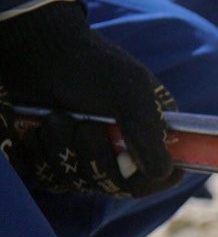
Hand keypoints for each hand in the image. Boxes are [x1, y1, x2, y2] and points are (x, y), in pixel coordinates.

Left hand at [0, 1, 181, 196]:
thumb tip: (162, 173)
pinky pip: (50, 179)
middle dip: (94, 157)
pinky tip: (37, 130)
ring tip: (55, 117)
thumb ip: (150, 134)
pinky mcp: (56, 158)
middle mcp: (124, 148)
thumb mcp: (130, 92)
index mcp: (152, 132)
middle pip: (117, 185)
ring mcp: (88, 155)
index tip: (129, 167)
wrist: (35, 50)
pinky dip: (40, 156)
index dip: (147, 179)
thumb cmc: (89, 65)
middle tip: (84, 125)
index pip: (162, 176)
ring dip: (62, 151)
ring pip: (80, 183)